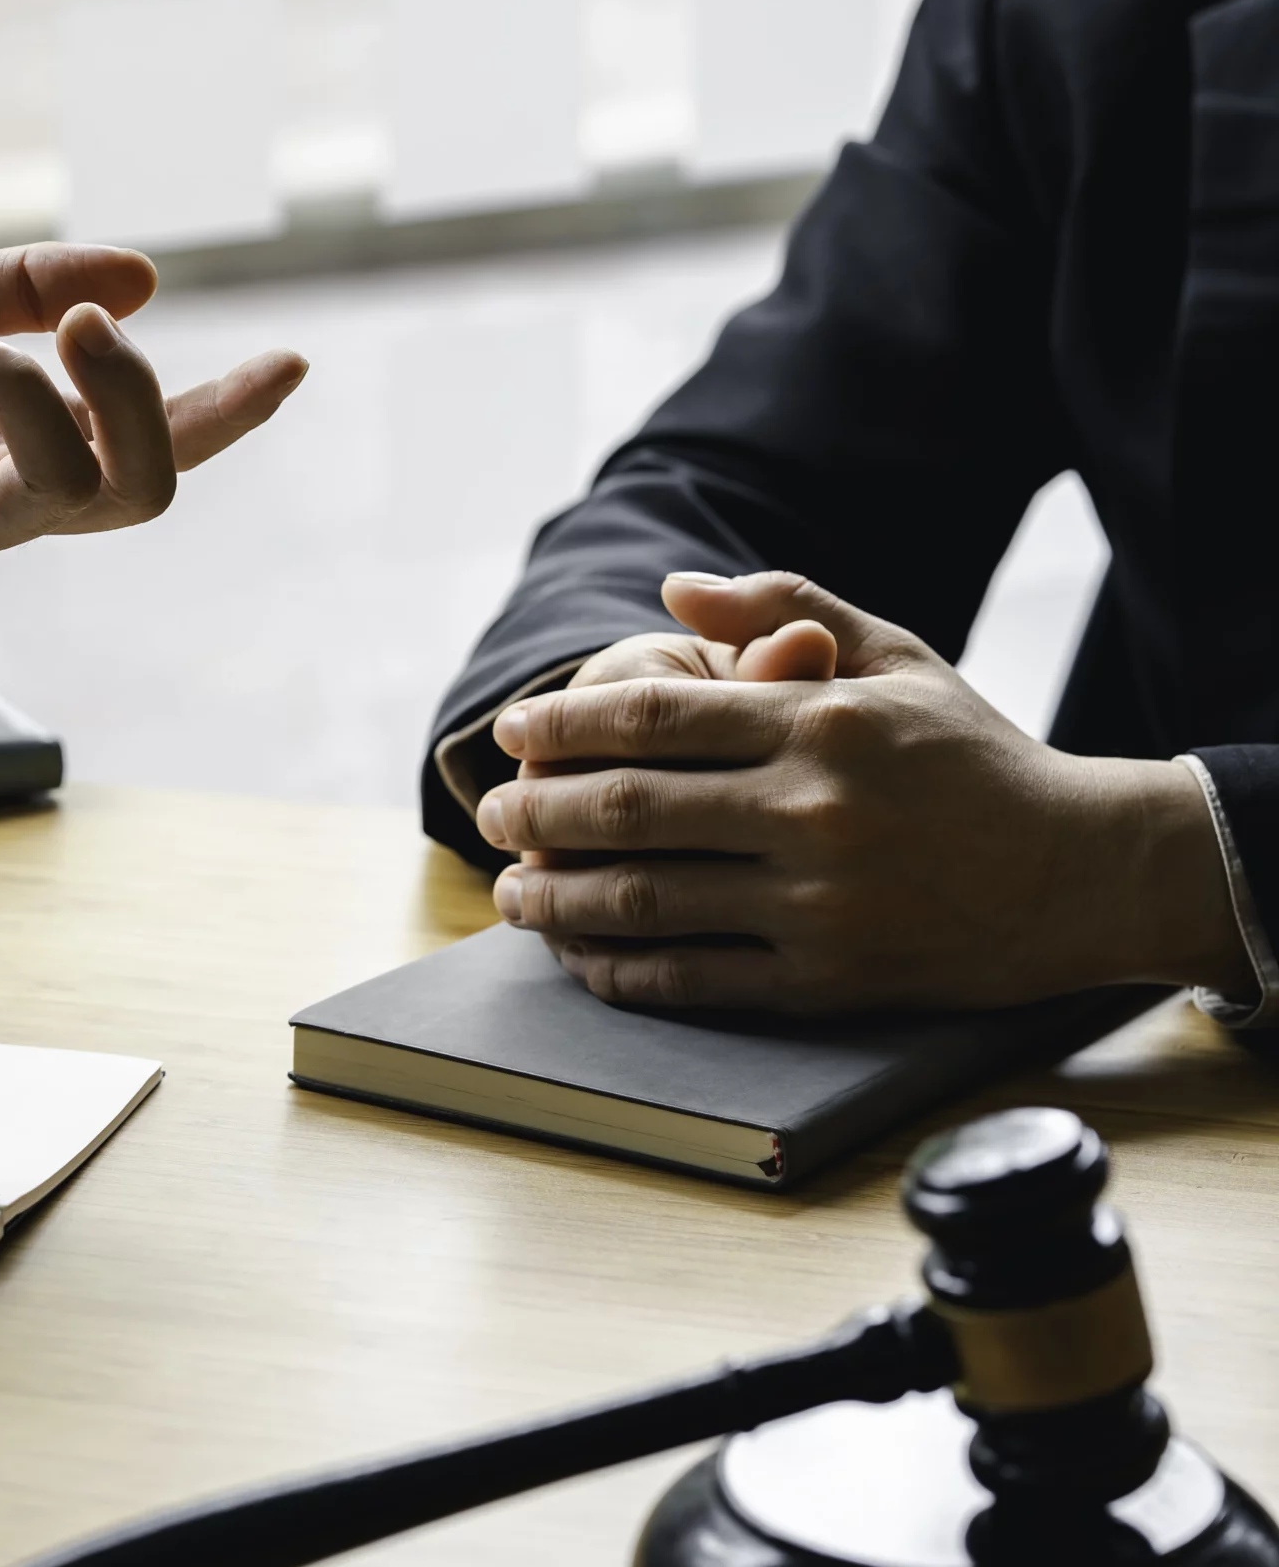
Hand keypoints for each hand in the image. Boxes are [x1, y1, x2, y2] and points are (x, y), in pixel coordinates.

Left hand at [0, 242, 307, 581]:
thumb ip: (23, 288)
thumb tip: (139, 275)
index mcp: (24, 456)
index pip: (151, 454)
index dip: (224, 417)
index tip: (289, 361)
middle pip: (137, 489)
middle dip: (137, 392)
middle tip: (78, 320)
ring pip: (59, 490)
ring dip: (23, 381)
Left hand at [476, 571, 1251, 1013]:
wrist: (1079, 872)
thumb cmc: (970, 756)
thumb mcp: (896, 656)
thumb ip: (785, 609)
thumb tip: (672, 584)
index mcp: (821, 722)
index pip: (656, 715)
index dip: (565, 725)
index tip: (511, 732)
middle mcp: (814, 811)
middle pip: (632, 809)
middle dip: (539, 813)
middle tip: (489, 814)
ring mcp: (818, 903)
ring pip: (647, 900)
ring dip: (558, 899)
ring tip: (511, 892)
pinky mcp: (825, 982)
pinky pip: (692, 978)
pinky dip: (619, 969)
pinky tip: (579, 956)